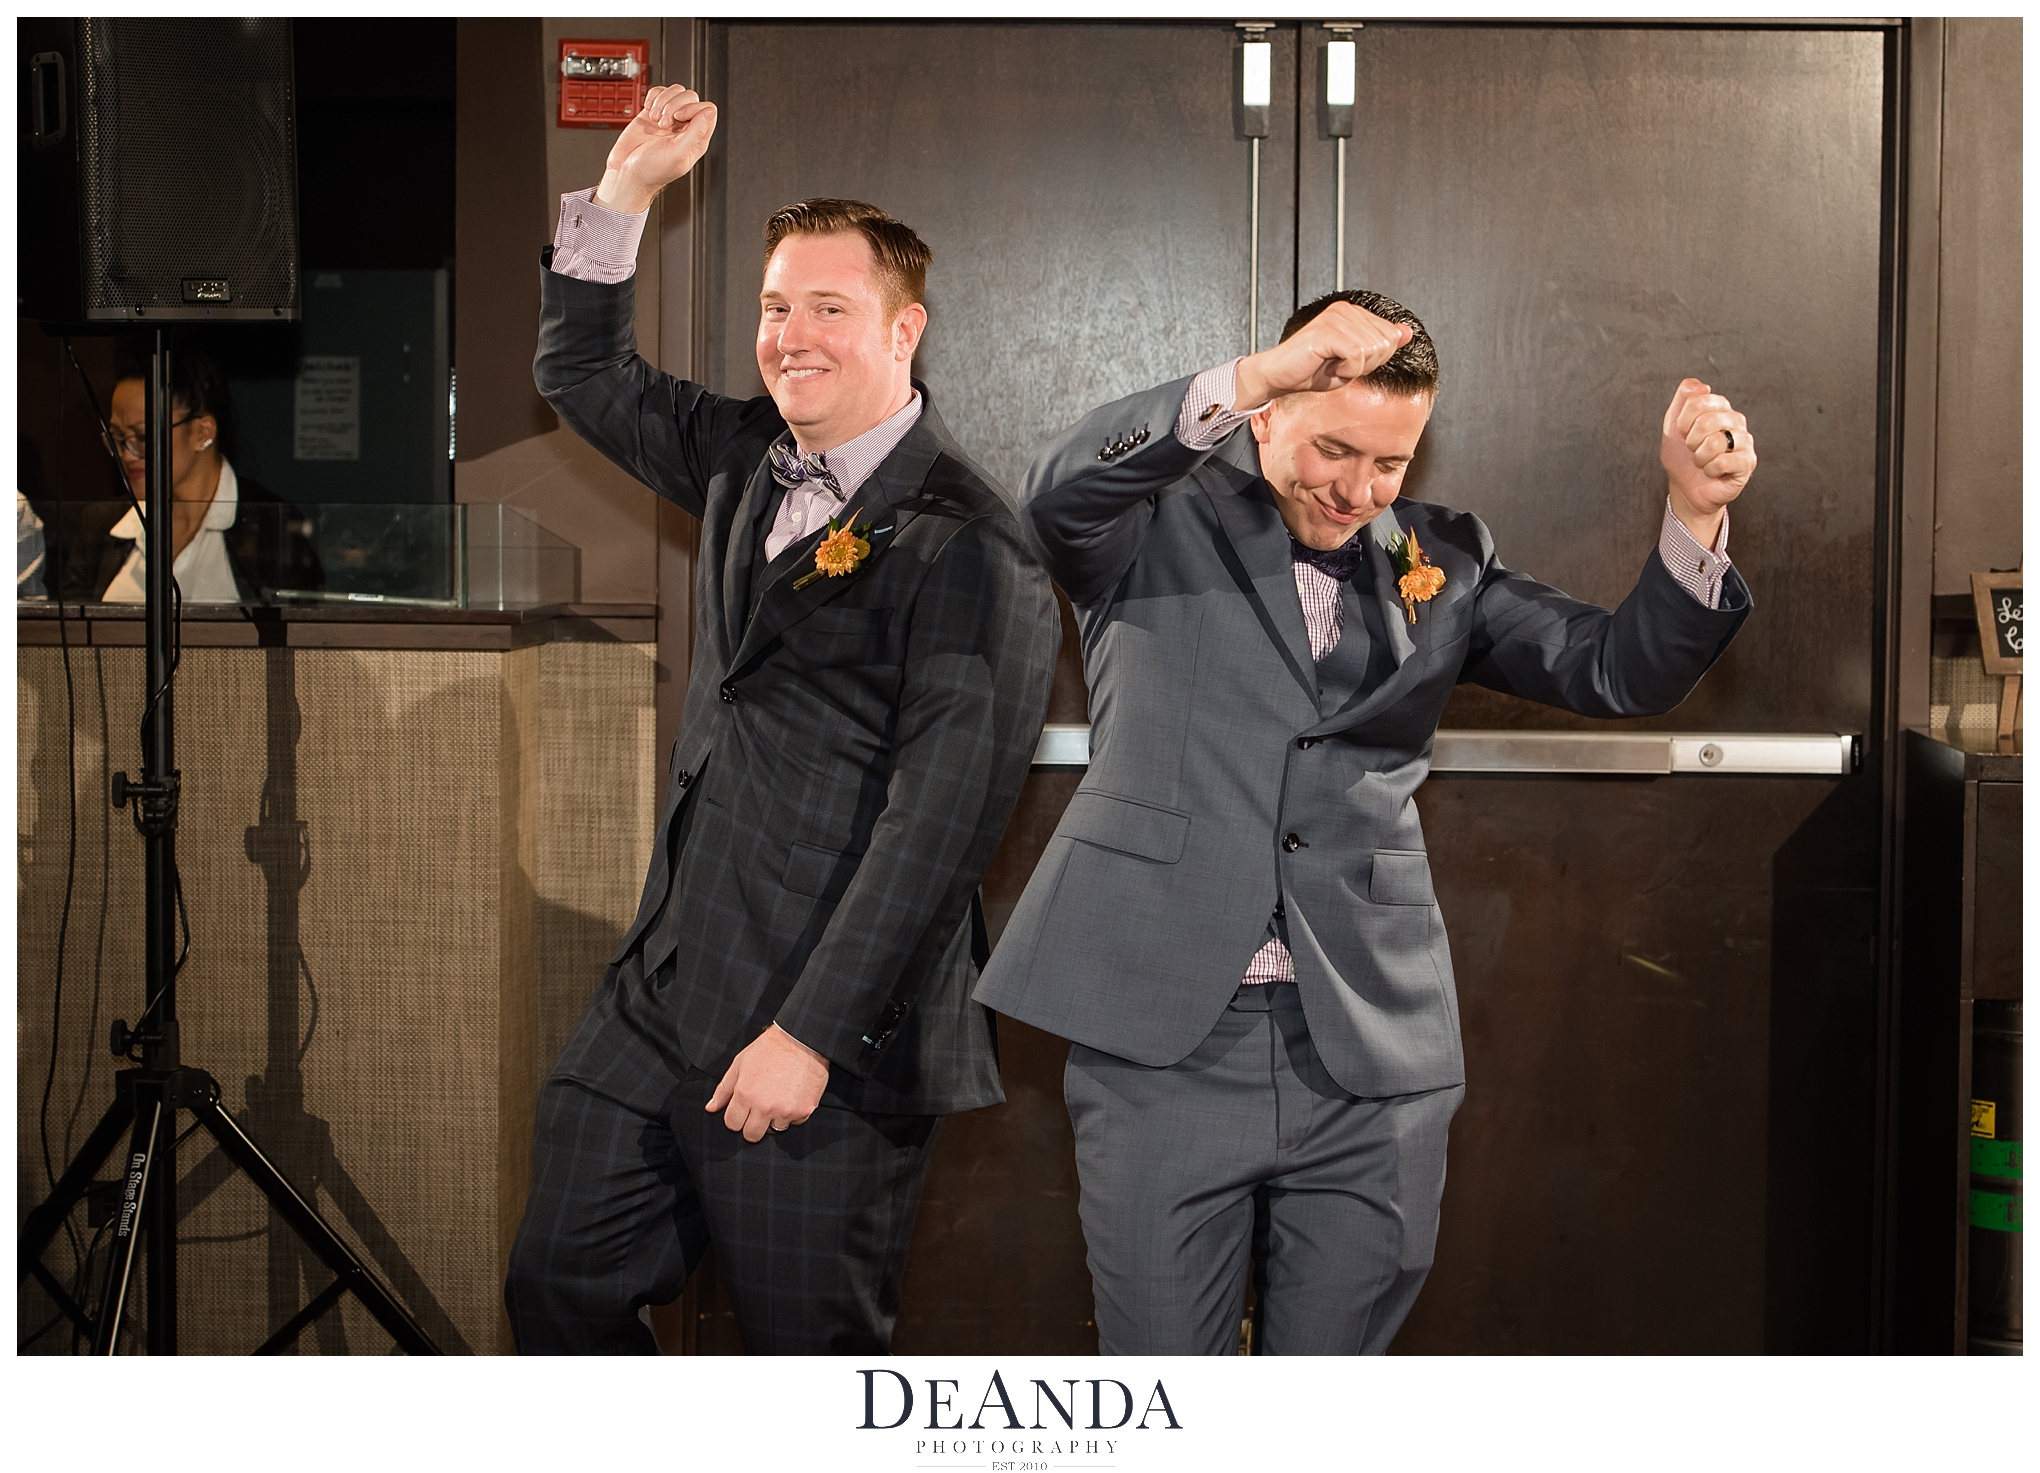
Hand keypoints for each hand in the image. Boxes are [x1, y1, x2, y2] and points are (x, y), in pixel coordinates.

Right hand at [595, 84, 717, 214]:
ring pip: (675, 92)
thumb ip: (696, 132)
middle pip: (690, 98)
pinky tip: (648, 110)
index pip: (707, 110)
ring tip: (654, 119)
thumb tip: (709, 112)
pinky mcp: (653, 113)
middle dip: (674, 105)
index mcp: (696, 139)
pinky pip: (659, 92)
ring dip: (663, 101)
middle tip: (663, 124)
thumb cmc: (652, 170)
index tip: (678, 119)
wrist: (627, 172)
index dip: (692, 108)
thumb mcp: (678, 153)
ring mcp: (669, 119)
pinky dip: (653, 97)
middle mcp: (685, 128)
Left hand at [705, 1024, 828, 1142]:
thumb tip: (710, 1108)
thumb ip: (724, 1089)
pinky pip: (794, 1123)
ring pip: (774, 1130)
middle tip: (759, 1109)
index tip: (742, 1110)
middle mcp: (764, 1107)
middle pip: (752, 1135)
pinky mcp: (804, 1111)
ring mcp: (785, 1111)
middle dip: (752, 1125)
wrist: (802, 1040)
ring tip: (778, 1098)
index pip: (732, 1124)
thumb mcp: (740, 1064)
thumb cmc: (770, 1049)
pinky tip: (792, 1096)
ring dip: (774, 1119)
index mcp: (745, 1095)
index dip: (735, 1118)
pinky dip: (792, 1114)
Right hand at [1232, 300, 1413, 409]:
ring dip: (1354, 368)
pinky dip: (1346, 370)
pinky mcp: (1327, 330)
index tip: (1348, 362)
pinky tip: (1328, 366)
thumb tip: (1407, 332)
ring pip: (1372, 350)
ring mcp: (1336, 317)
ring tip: (1332, 365)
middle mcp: (1346, 309)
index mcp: (1354, 312)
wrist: (1279, 376)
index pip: (1391, 337)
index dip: (1374, 359)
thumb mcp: (1356, 359)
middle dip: (1367, 364)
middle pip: (1386, 343)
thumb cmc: (1312, 370)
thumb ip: (1382, 344)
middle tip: (1339, 365)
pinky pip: (1357, 356)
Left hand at [1659, 379, 1753, 548]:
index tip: (1683, 433)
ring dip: (1700, 457)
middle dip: (1690, 441)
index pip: (1697, 400)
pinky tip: (1713, 471)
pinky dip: (1709, 470)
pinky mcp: (1748, 462)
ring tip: (1703, 461)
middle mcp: (1735, 420)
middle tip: (1693, 449)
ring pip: (1714, 442)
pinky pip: (1722, 462)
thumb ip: (1683, 399)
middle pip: (1705, 421)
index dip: (1683, 421)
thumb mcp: (1672, 426)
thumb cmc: (1682, 457)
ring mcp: (1744, 440)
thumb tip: (1702, 386)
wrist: (1686, 489)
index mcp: (1719, 407)